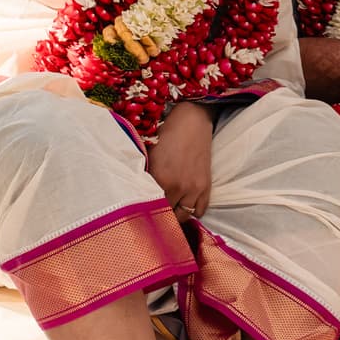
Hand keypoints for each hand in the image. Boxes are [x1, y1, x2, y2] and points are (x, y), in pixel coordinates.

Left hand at [146, 101, 213, 221]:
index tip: (140, 218)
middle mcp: (178, 187)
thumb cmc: (166, 135)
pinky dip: (192, 213)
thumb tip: (134, 195)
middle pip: (167, 216)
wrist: (191, 121)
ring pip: (183, 216)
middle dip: (159, 218)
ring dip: (175, 217)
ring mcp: (194, 188)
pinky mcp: (206, 186)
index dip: (145, 214)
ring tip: (168, 215)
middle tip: (153, 218)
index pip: (150, 208)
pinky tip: (183, 207)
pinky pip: (200, 211)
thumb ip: (143, 177)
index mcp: (160, 179)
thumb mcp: (148, 155)